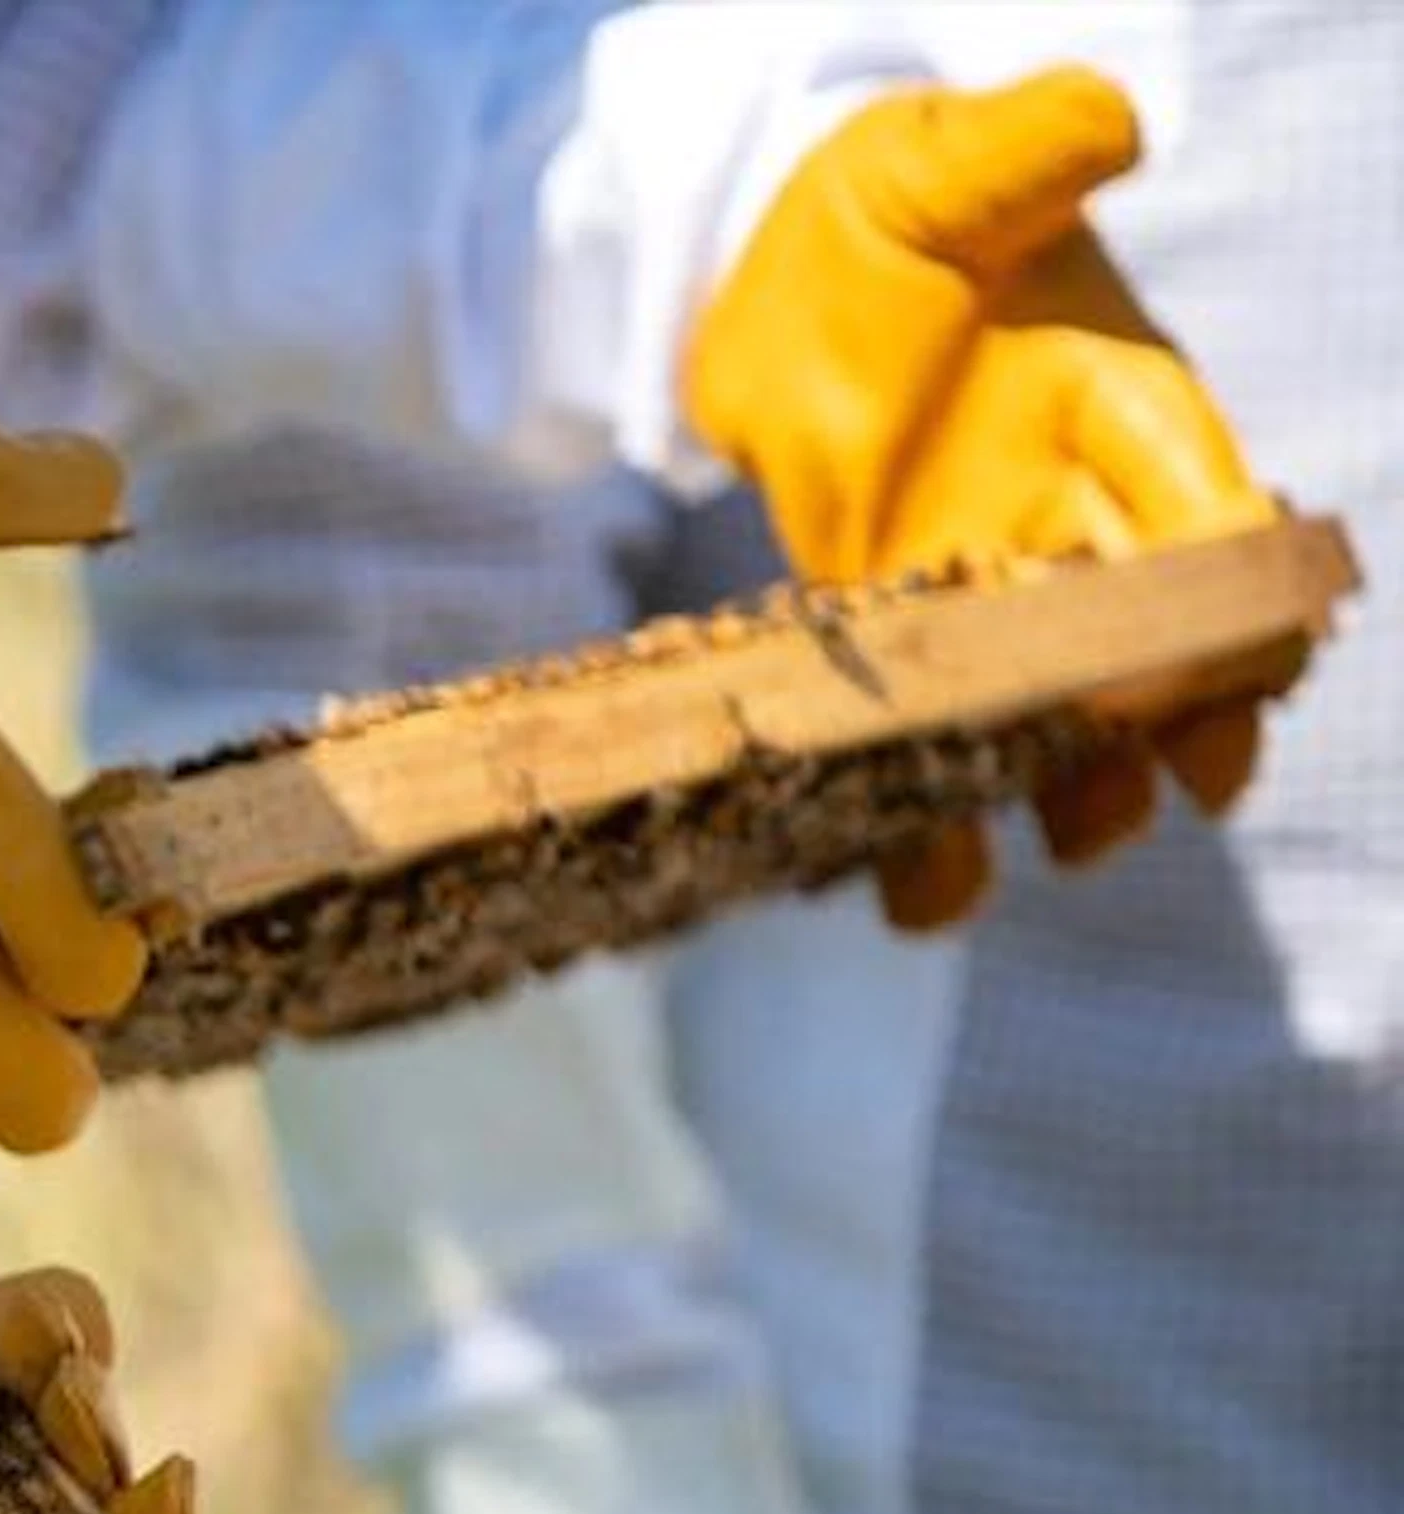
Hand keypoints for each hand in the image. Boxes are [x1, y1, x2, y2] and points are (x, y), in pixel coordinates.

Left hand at [687, 66, 1279, 928]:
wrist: (781, 268)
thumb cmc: (894, 210)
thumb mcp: (951, 167)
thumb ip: (1029, 150)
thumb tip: (1108, 123)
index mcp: (1130, 416)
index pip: (1216, 518)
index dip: (1234, 593)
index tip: (1231, 662)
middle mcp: (1083, 520)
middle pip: (1169, 648)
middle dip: (1191, 721)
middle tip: (1184, 784)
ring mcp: (996, 594)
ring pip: (1066, 725)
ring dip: (1081, 795)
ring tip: (1065, 844)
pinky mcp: (900, 644)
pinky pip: (932, 755)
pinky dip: (928, 829)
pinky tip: (914, 888)